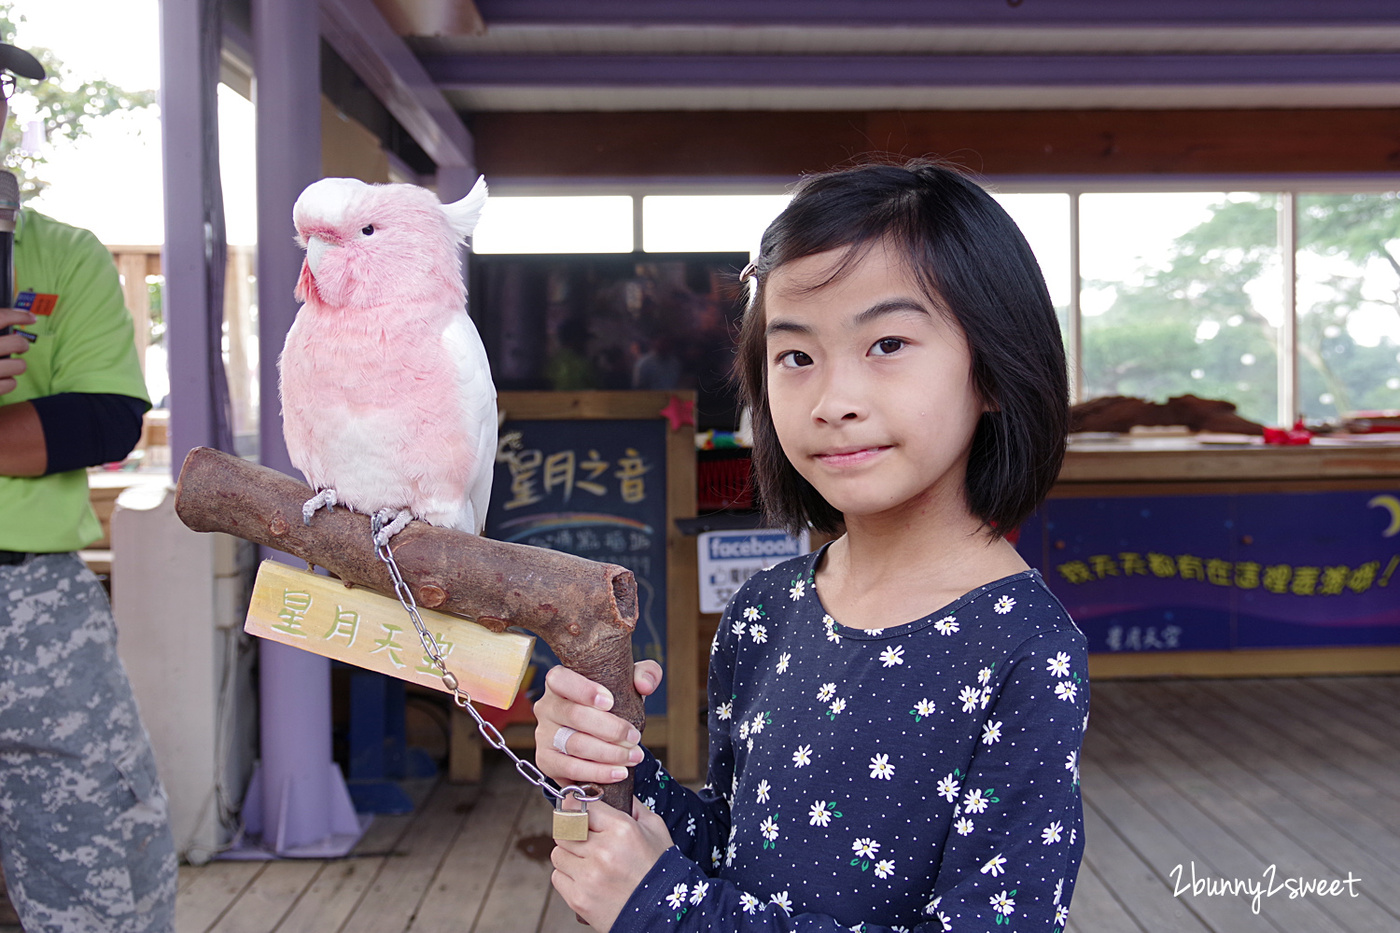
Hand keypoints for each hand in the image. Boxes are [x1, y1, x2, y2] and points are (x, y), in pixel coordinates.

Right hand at [0, 308, 35, 396]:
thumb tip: (9, 318)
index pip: (0, 317)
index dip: (18, 315)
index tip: (31, 317)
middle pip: (17, 343)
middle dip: (22, 345)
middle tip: (18, 346)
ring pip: (20, 366)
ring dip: (16, 365)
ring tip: (6, 365)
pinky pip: (11, 384)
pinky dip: (8, 382)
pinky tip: (0, 379)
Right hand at [534, 660, 662, 786]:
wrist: (597, 738)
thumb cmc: (611, 705)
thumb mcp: (628, 685)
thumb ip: (644, 674)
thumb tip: (645, 685)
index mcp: (559, 682)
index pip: (561, 679)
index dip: (584, 690)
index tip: (610, 702)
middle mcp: (546, 707)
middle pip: (575, 716)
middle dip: (610, 729)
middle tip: (634, 737)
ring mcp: (543, 734)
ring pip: (575, 744)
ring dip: (609, 753)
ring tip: (633, 756)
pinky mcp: (545, 760)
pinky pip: (571, 768)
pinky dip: (598, 772)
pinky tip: (619, 772)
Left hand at [551, 795, 674, 932]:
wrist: (662, 912)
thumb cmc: (659, 869)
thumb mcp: (654, 829)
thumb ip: (632, 807)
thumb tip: (615, 791)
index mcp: (621, 829)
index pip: (580, 806)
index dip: (576, 806)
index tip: (575, 808)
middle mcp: (602, 851)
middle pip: (563, 829)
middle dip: (571, 830)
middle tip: (582, 836)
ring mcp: (588, 876)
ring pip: (558, 853)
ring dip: (569, 854)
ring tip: (588, 860)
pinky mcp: (579, 898)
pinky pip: (558, 877)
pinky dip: (568, 876)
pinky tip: (586, 877)